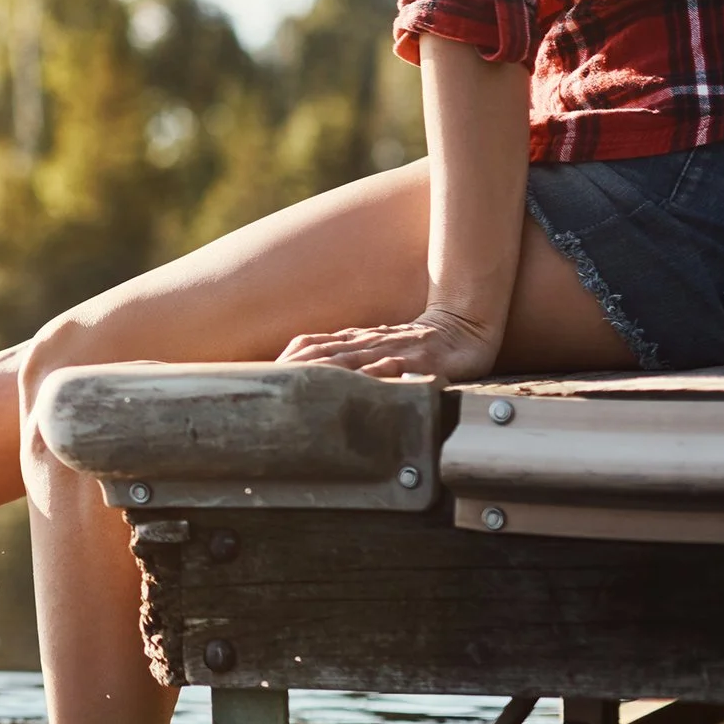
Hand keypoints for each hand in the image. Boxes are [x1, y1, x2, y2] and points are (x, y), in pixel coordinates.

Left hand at [277, 307, 500, 381]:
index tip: (260, 379)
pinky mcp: (417, 362)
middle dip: (291, 373)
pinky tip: (355, 393)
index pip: (307, 346)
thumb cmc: (414, 344)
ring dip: (320, 377)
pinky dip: (370, 380)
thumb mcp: (373, 346)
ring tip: (297, 395)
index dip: (284, 362)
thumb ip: (346, 357)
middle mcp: (365, 343)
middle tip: (268, 392)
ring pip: (348, 362)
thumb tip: (309, 373)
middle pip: (319, 355)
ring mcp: (390, 351)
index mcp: (353, 340)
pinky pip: (390, 371)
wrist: (462, 327)